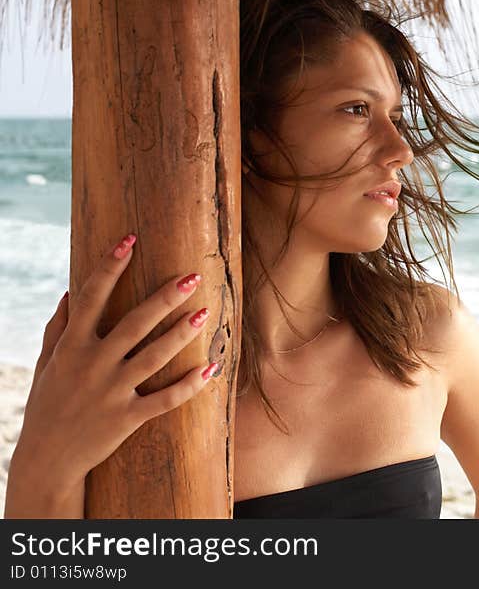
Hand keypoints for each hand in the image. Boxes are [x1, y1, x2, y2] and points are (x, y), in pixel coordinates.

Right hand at [16, 233, 217, 482]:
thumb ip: (58, 328)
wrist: (47, 459)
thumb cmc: (48, 404)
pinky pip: (164, 400)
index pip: (91, 297)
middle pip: (134, 323)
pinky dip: (188, 386)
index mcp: (72, 346)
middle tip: (193, 276)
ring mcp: (111, 392)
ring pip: (154, 357)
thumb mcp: (47, 363)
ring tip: (206, 312)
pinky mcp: (127, 418)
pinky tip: (211, 368)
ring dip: (182, 334)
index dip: (110, 266)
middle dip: (165, 298)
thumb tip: (69, 292)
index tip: (130, 239)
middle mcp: (92, 365)